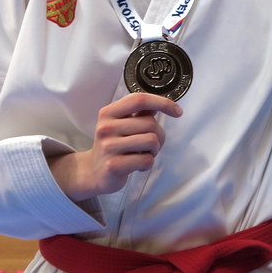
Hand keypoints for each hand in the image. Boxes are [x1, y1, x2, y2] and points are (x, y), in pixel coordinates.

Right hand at [47, 92, 182, 201]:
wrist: (93, 172)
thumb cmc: (113, 145)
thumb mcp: (121, 124)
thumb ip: (139, 112)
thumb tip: (160, 103)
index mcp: (108, 113)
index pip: (139, 100)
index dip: (163, 103)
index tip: (178, 112)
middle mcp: (106, 127)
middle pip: (150, 123)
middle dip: (158, 135)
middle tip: (148, 145)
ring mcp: (108, 147)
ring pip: (152, 141)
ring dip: (154, 150)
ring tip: (141, 154)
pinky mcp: (113, 166)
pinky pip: (147, 160)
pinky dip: (147, 164)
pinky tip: (136, 165)